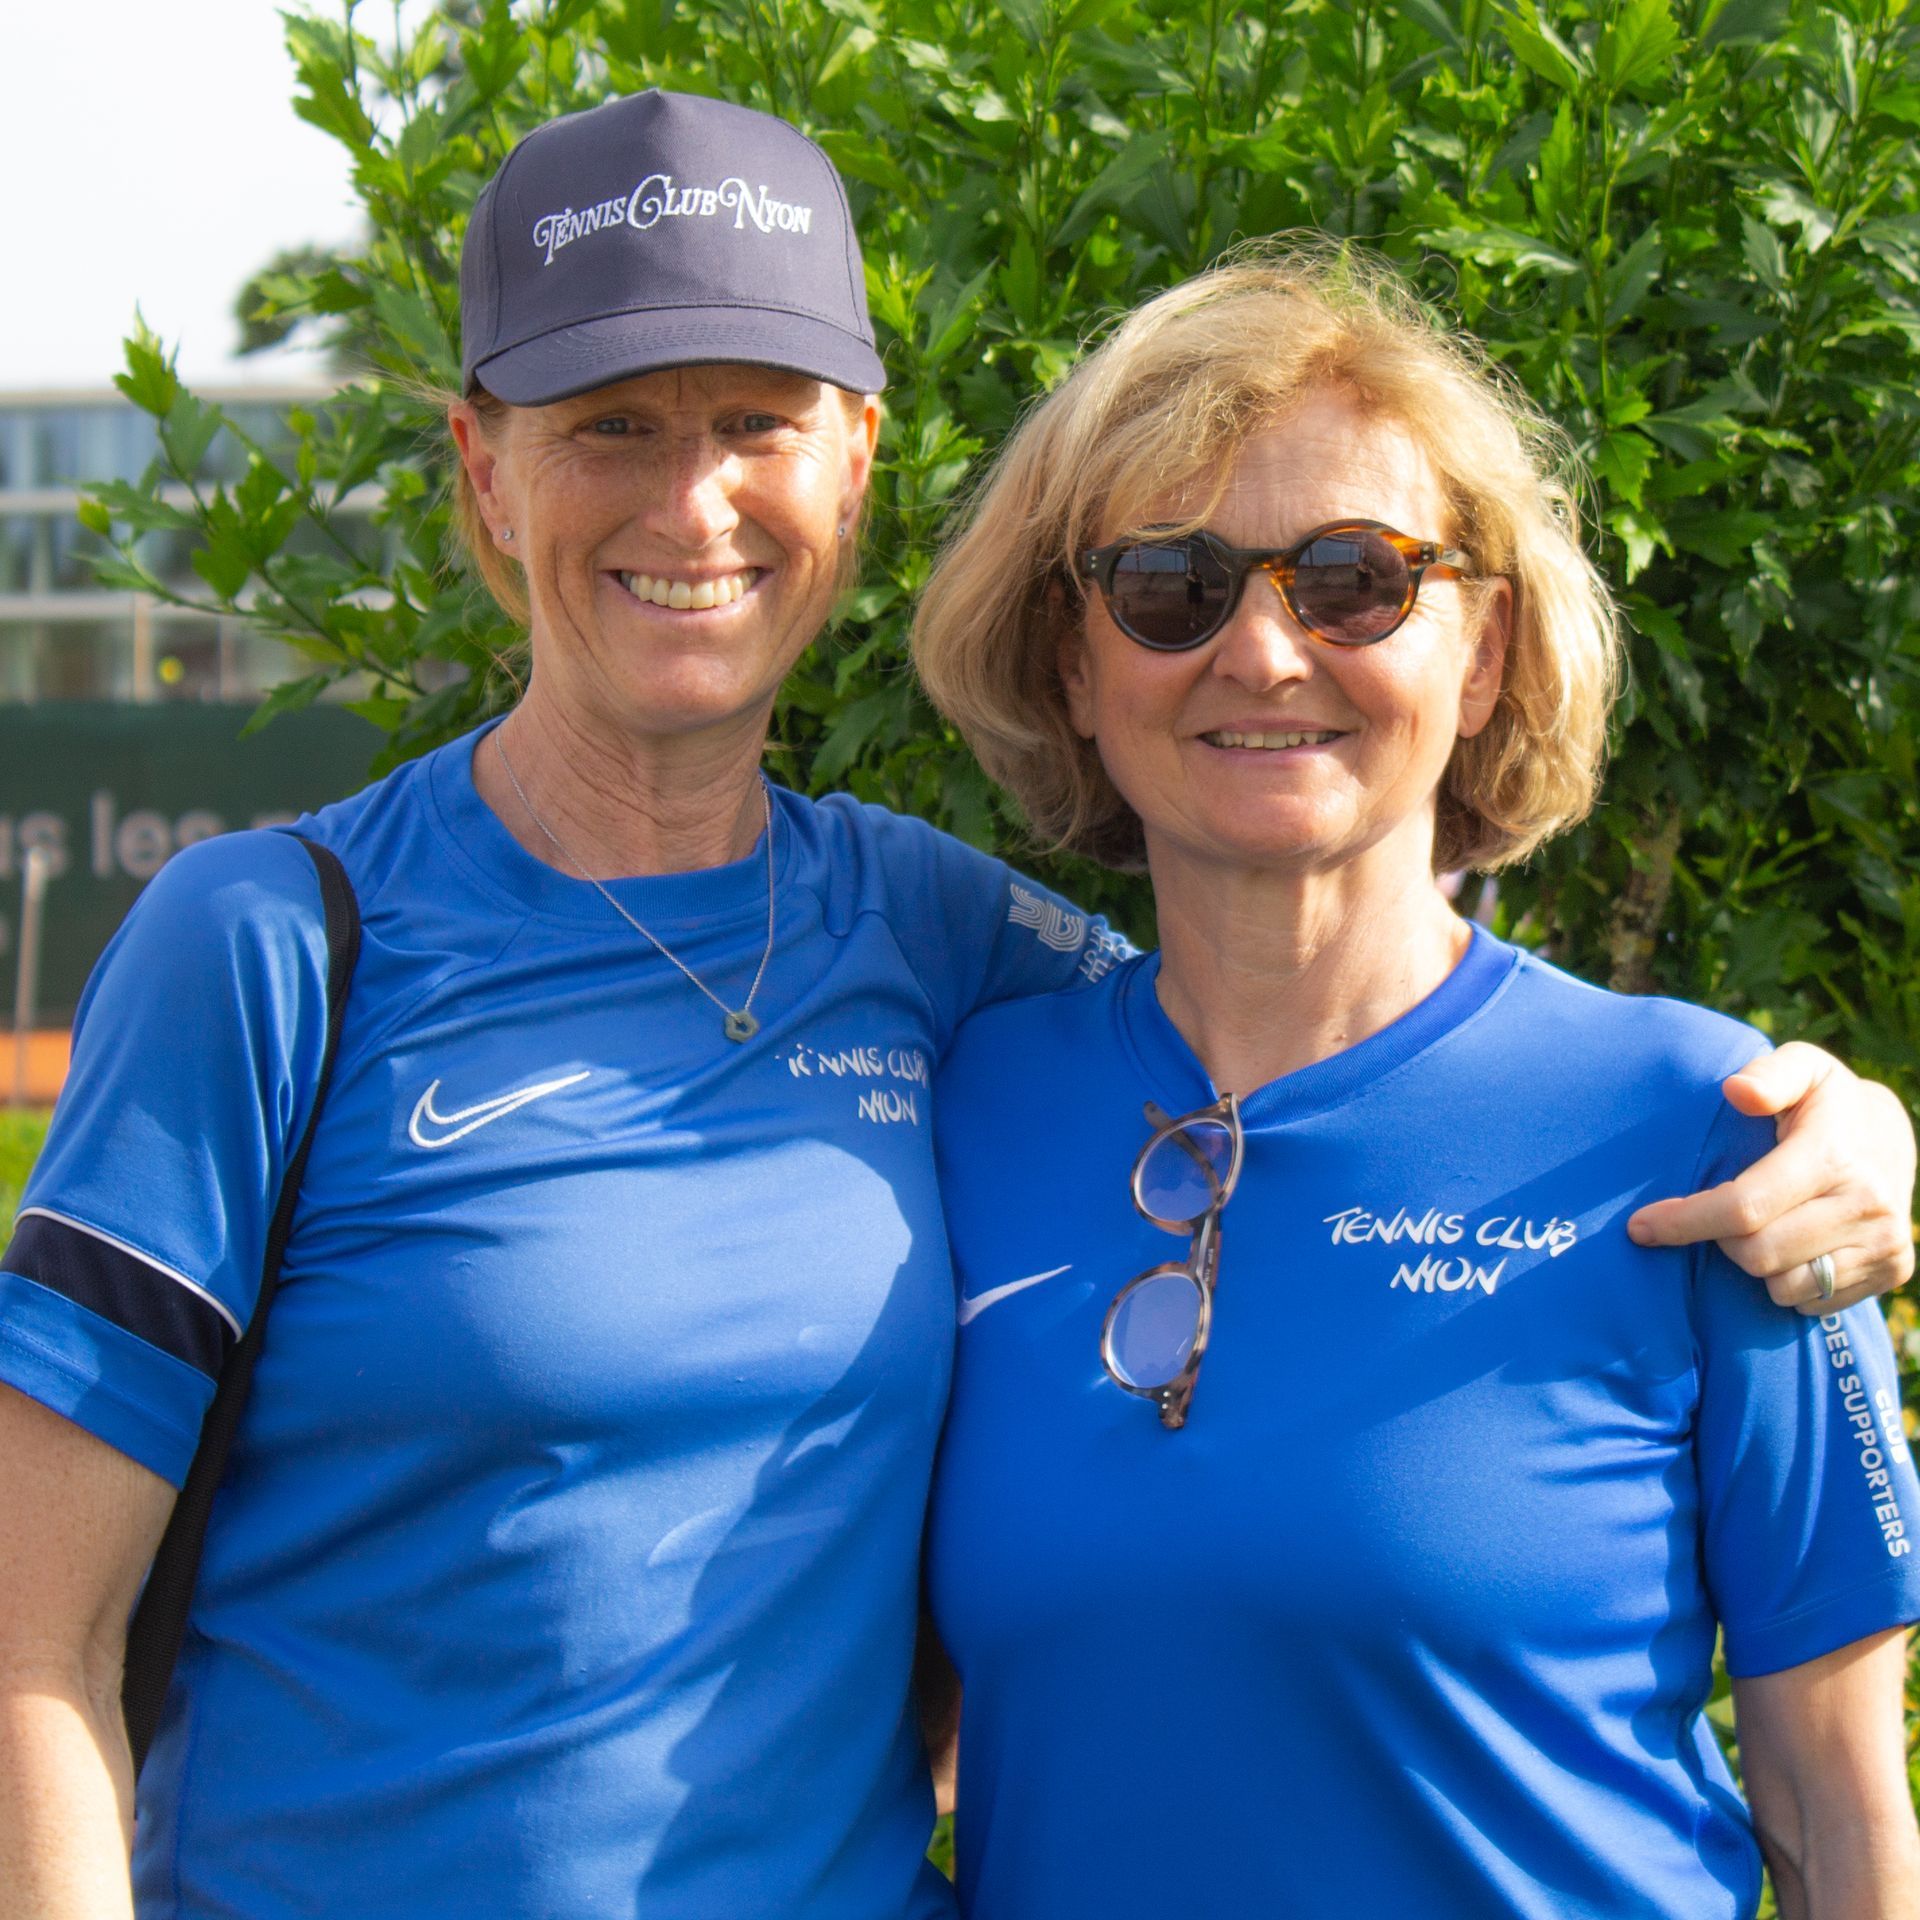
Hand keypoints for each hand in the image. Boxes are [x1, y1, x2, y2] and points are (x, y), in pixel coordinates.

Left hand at [1627, 1042, 1916, 1313]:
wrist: (1893, 1137)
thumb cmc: (1824, 1102)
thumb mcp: (1801, 1067)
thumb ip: (1769, 1074)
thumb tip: (1736, 1089)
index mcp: (1832, 1156)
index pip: (1745, 1208)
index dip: (1685, 1222)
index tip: (1640, 1227)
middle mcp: (1866, 1204)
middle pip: (1758, 1254)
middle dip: (1718, 1241)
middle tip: (1713, 1217)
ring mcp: (1884, 1242)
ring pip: (1784, 1286)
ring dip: (1753, 1265)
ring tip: (1755, 1228)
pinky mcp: (1893, 1270)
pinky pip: (1813, 1303)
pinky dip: (1786, 1282)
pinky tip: (1788, 1247)